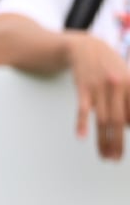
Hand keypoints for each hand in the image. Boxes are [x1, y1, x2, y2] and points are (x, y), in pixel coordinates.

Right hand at [66, 31, 129, 159]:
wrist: (85, 46)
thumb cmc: (108, 65)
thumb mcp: (125, 77)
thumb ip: (129, 97)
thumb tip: (127, 124)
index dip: (129, 130)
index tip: (125, 148)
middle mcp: (117, 86)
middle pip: (119, 122)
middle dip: (118, 144)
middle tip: (116, 159)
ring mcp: (99, 87)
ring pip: (102, 119)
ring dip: (103, 140)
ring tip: (105, 156)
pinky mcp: (83, 87)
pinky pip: (82, 108)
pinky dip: (81, 123)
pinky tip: (80, 136)